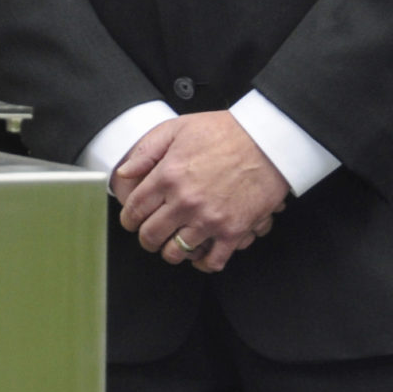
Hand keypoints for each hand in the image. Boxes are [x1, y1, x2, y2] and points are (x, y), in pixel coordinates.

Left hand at [110, 112, 291, 273]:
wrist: (267, 141)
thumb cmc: (225, 132)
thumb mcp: (177, 128)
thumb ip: (146, 151)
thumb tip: (125, 173)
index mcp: (168, 176)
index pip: (134, 210)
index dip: (128, 220)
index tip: (132, 222)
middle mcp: (185, 201)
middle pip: (151, 235)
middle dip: (146, 238)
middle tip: (151, 235)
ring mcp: (209, 219)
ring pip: (176, 253)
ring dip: (170, 251)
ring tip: (174, 244)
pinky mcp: (233, 231)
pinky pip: (212, 261)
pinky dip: (203, 263)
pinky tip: (200, 255)